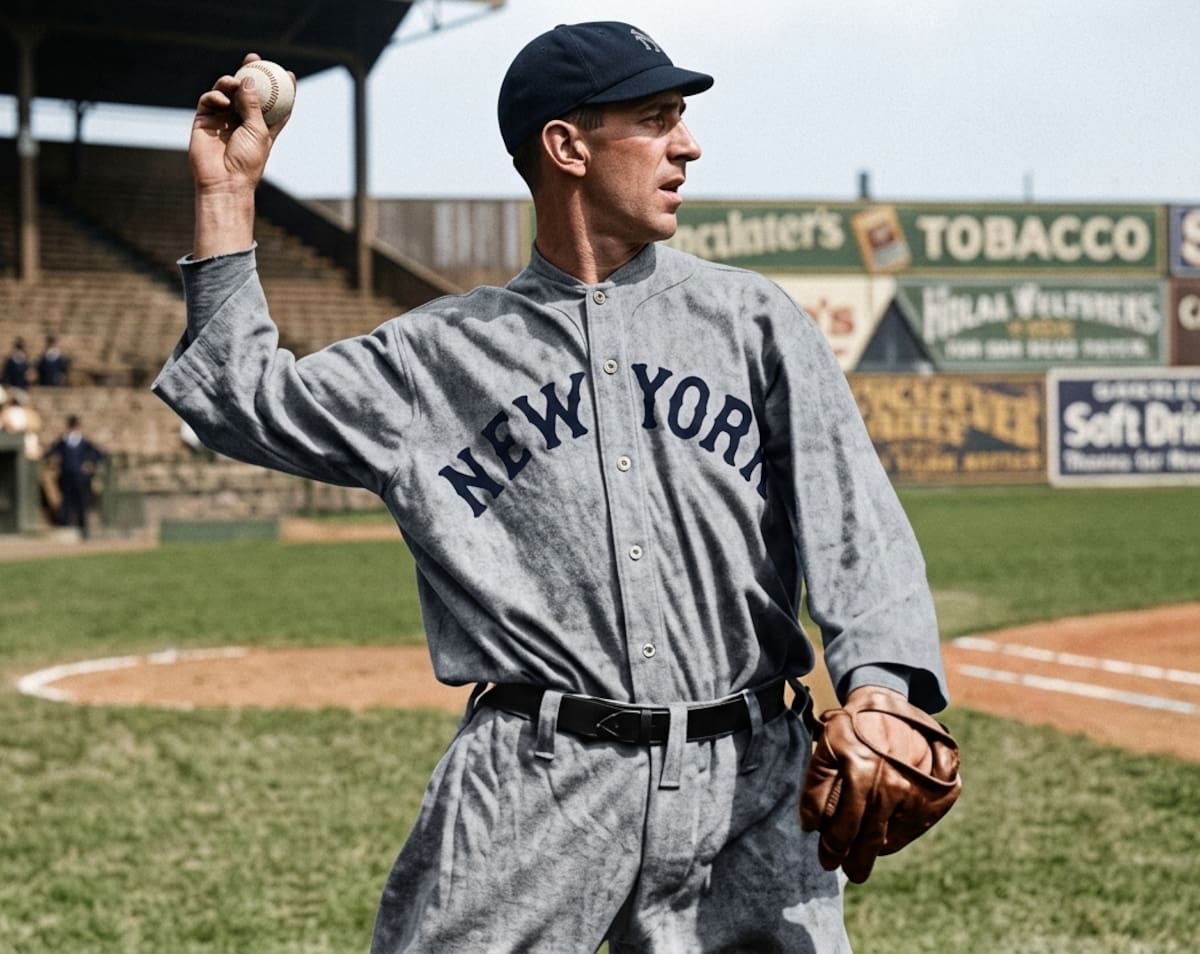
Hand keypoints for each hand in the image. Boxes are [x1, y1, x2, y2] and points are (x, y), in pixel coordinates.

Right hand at [190, 53, 291, 194]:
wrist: (223, 181)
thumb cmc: (247, 161)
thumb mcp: (258, 132)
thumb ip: (254, 105)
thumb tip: (250, 78)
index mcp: (260, 126)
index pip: (272, 104)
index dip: (281, 89)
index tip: (288, 74)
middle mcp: (241, 120)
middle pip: (247, 91)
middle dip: (250, 73)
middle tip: (255, 59)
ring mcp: (222, 119)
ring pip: (226, 91)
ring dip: (230, 82)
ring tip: (235, 81)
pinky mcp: (204, 120)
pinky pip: (209, 100)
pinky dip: (216, 96)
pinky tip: (223, 101)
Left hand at [799, 685, 960, 882]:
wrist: (892, 705)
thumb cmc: (852, 727)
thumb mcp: (825, 747)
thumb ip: (814, 787)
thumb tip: (810, 827)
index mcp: (861, 775)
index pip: (844, 829)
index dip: (832, 849)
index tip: (827, 861)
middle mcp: (893, 787)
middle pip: (870, 841)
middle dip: (856, 862)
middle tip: (849, 873)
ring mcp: (918, 792)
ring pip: (894, 838)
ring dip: (876, 850)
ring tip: (862, 856)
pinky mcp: (938, 794)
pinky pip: (914, 827)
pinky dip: (898, 835)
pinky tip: (884, 836)